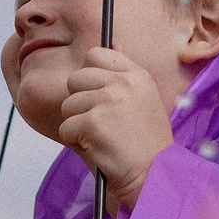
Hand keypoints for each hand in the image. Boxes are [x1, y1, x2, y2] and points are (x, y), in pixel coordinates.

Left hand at [58, 47, 173, 212]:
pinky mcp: (93, 122)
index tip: (97, 97)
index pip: (96, 54)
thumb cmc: (145, 145)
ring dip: (76, 125)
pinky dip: (75, 143)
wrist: (153, 176)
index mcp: (137, 75)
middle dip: (79, 103)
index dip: (89, 76)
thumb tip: (113, 41)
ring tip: (100, 139)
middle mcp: (123, 83)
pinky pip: (66, 128)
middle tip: (98, 124)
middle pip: (75, 78)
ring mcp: (108, 101)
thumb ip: (123, 73)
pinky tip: (96, 149)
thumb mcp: (143, 100)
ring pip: (68, 105)